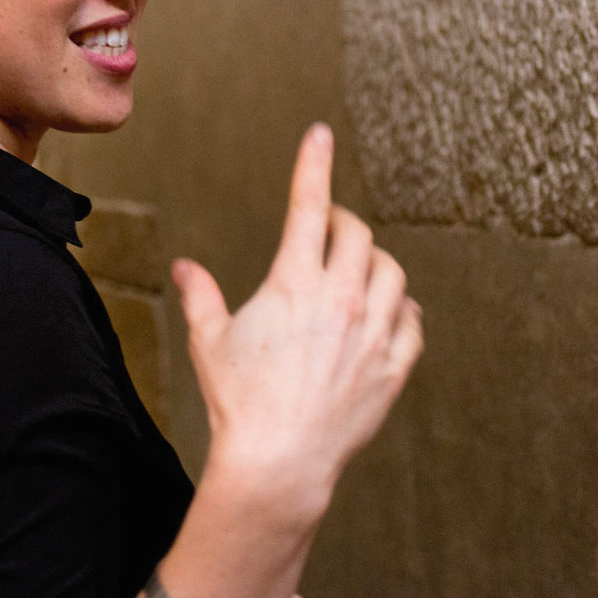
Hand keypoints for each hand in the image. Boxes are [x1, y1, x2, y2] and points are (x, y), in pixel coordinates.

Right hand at [172, 123, 422, 518]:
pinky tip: (386, 312)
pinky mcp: (393, 368)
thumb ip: (200, 297)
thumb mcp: (210, 341)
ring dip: (373, 263)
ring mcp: (373, 334)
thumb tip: (184, 268)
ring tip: (354, 272)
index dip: (313, 163)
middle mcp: (340, 300)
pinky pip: (413, 322)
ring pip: (392, 272)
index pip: (308, 205)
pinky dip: (402, 309)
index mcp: (293, 283)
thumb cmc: (238, 400)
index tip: (320, 134)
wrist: (278, 463)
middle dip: (341, 223)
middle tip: (326, 230)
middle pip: (357, 233)